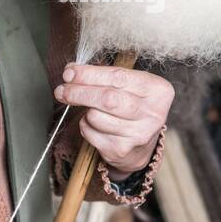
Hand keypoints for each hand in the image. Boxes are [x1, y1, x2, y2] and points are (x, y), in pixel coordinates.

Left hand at [54, 64, 173, 177]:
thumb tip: (71, 71)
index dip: (89, 73)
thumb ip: (104, 76)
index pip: (118, 77)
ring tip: (90, 109)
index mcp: (158, 91)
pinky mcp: (122, 150)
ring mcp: (138, 134)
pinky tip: (95, 124)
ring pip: (95, 116)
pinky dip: (85, 125)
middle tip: (62, 89)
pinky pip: (90, 132)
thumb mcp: (130, 86)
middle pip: (107, 98)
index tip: (69, 72)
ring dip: (85, 110)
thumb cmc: (133, 107)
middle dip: (79, 92)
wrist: (141, 146)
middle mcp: (152, 113)